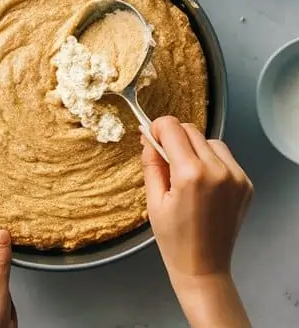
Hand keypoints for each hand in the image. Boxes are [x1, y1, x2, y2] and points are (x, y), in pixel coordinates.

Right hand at [142, 117, 252, 327]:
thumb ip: (151, 161)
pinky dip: (211, 161)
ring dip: (194, 148)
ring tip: (186, 172)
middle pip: (190, 130)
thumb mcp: (153, 198)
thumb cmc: (174, 238)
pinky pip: (225, 157)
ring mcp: (236, 178)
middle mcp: (218, 171)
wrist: (204, 267)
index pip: (172, 126)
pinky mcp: (246, 184)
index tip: (151, 139)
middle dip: (173, 138)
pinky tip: (203, 182)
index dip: (157, 129)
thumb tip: (148, 135)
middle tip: (165, 159)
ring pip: (209, 141)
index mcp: (191, 174)